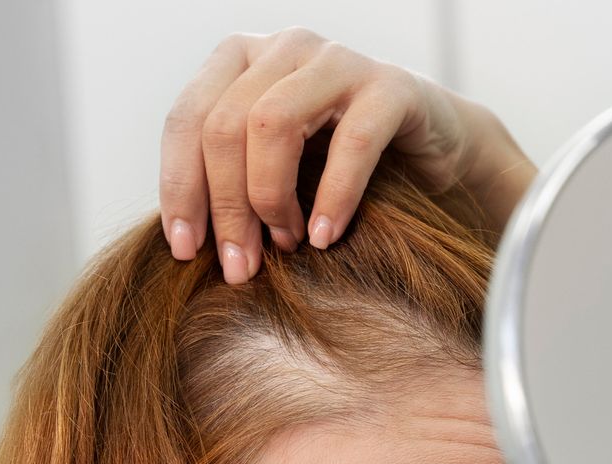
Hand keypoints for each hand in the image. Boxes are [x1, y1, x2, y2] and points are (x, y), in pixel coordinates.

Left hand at [158, 27, 531, 284]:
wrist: (432, 150)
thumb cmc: (338, 165)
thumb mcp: (273, 166)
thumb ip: (227, 182)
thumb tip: (183, 244)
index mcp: (240, 59)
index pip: (187, 119)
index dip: (180, 187)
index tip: (185, 250)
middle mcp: (284, 49)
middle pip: (225, 124)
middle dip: (226, 206)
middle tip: (241, 266)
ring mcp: (337, 60)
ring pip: (272, 123)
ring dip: (270, 197)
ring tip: (286, 245)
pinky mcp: (391, 87)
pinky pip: (351, 143)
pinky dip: (333, 197)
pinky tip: (323, 237)